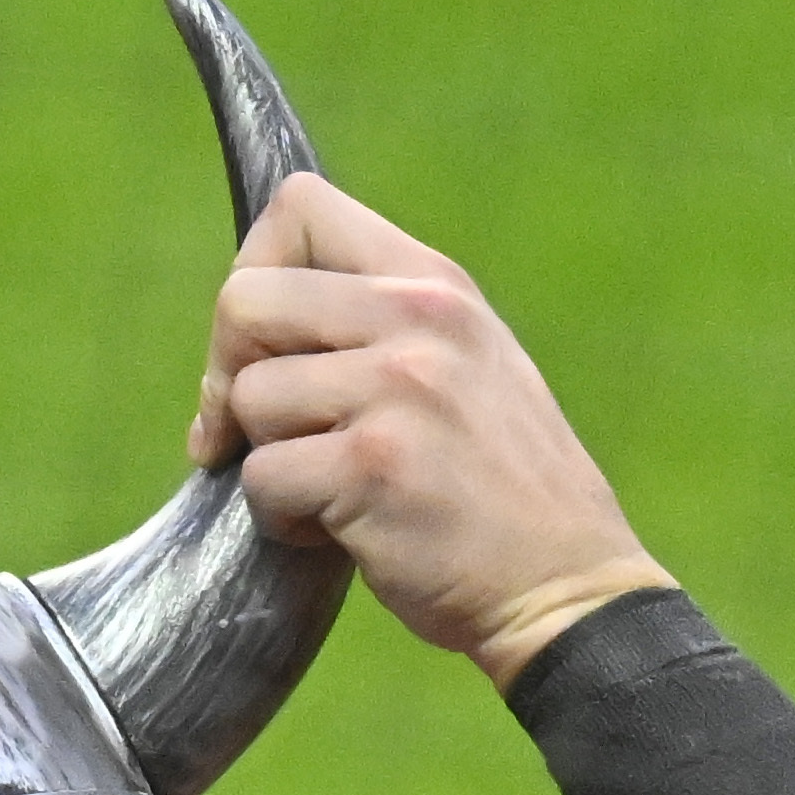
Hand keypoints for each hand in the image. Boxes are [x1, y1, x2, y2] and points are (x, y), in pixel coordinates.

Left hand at [198, 172, 678, 686]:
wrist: (568, 587)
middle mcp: (418, 319)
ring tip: (330, 492)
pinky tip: (341, 532)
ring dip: (265, 459)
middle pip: (245, 299)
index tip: (261, 344)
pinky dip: (282, 520)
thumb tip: (254, 322)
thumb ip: (380, 326)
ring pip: (248, 397)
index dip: (255, 270)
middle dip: (226, 373)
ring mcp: (397, 390)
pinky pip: (262, 479)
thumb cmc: (502, 492)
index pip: (302, 207)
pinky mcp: (371, 468)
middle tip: (250, 433)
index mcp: (435, 284)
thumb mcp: (466, 367)